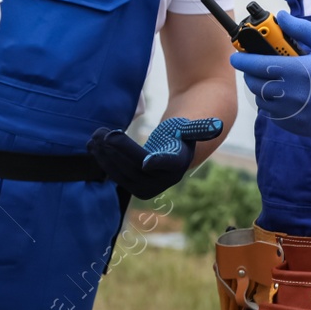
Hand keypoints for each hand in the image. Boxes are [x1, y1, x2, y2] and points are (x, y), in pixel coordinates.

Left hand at [88, 116, 222, 198]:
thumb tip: (217, 125)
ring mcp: (148, 184)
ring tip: (94, 137)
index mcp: (178, 163)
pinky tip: (93, 145)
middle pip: (138, 169)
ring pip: (123, 174)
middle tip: (103, 134)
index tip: (147, 160)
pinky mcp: (134, 182)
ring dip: (106, 157)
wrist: (179, 143)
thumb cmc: (184, 128)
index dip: (157, 163)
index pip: (166, 164)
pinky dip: (104, 161)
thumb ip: (200, 128)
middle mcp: (164, 179)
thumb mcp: (191, 126)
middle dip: (119, 152)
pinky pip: (117, 175)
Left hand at [228, 11, 310, 137]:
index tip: (235, 56)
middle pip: (255, 85)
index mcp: (296, 71)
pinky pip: (274, 117)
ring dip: (261, 90)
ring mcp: (295, 114)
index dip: (241, 59)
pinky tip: (283, 96)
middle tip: (255, 66)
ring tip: (271, 80)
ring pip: (263, 102)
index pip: (256, 65)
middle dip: (250, 74)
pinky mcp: (299, 127)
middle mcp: (292, 95)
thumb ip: (300, 28)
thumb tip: (280, 17)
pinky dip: (272, 106)